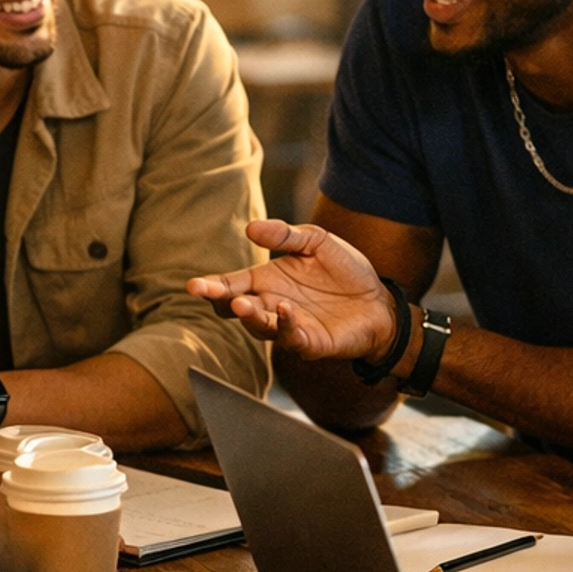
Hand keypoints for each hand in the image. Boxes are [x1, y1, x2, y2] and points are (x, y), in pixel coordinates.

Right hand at [187, 221, 399, 362]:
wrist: (379, 301)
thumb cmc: (345, 273)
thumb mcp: (316, 242)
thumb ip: (285, 235)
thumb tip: (250, 228)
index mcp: (266, 281)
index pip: (230, 285)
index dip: (211, 286)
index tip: (193, 285)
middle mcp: (271, 306)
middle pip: (235, 308)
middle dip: (220, 301)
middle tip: (207, 292)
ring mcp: (289, 327)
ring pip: (259, 326)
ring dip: (249, 315)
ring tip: (243, 302)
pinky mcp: (310, 342)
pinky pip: (292, 337)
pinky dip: (286, 324)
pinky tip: (285, 309)